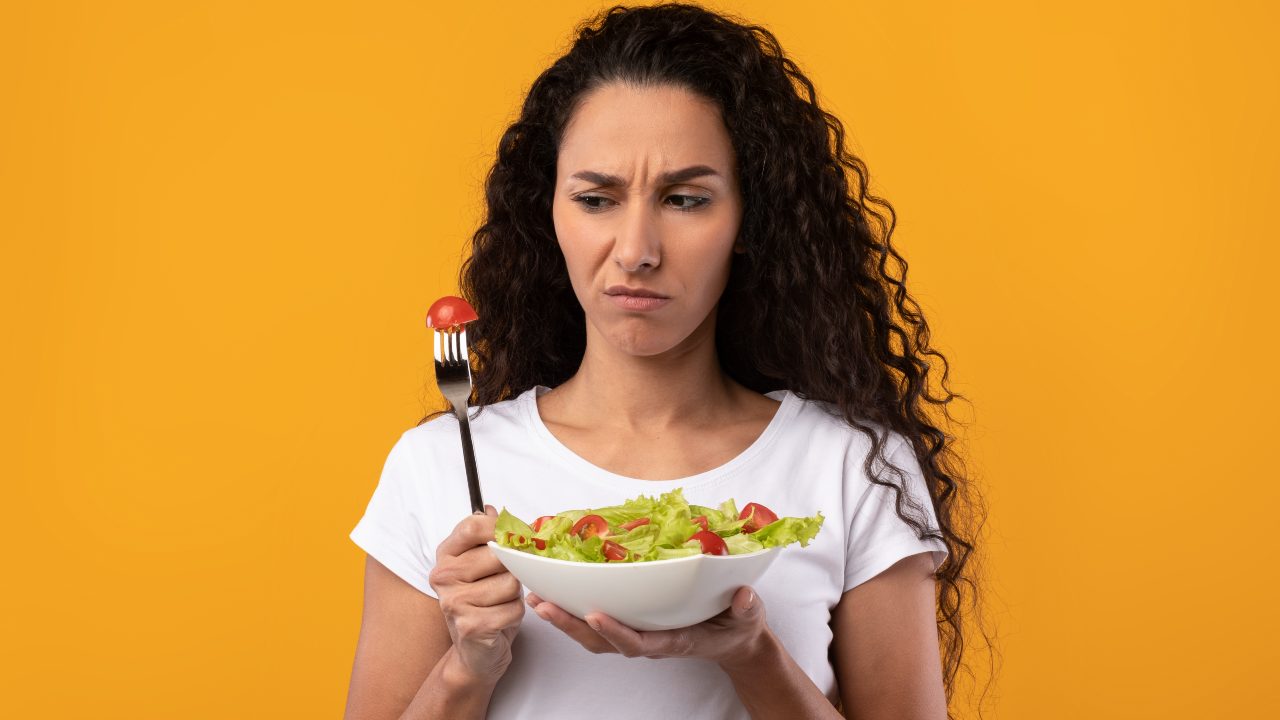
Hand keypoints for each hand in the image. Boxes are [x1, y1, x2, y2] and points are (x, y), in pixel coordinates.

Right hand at [429, 505, 524, 683]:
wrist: (475, 652)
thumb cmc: (484, 604)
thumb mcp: (483, 566)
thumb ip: (489, 537)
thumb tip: (494, 510)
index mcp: (446, 555)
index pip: (473, 526)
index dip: (500, 529)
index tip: (513, 538)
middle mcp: (444, 576)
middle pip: (499, 554)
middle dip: (513, 568)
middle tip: (504, 581)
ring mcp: (454, 602)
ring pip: (510, 582)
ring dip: (515, 595)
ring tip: (501, 602)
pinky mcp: (470, 625)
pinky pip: (513, 609)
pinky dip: (515, 615)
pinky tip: (501, 620)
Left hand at [526, 585, 769, 666]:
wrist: (734, 639)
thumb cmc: (737, 625)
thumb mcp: (748, 617)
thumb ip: (746, 608)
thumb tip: (744, 596)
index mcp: (674, 641)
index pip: (639, 642)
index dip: (615, 632)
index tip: (594, 616)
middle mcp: (650, 640)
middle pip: (602, 641)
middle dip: (571, 626)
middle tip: (544, 605)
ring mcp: (639, 634)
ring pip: (593, 635)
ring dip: (564, 619)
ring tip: (537, 600)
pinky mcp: (634, 623)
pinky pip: (598, 623)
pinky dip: (574, 611)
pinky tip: (555, 594)